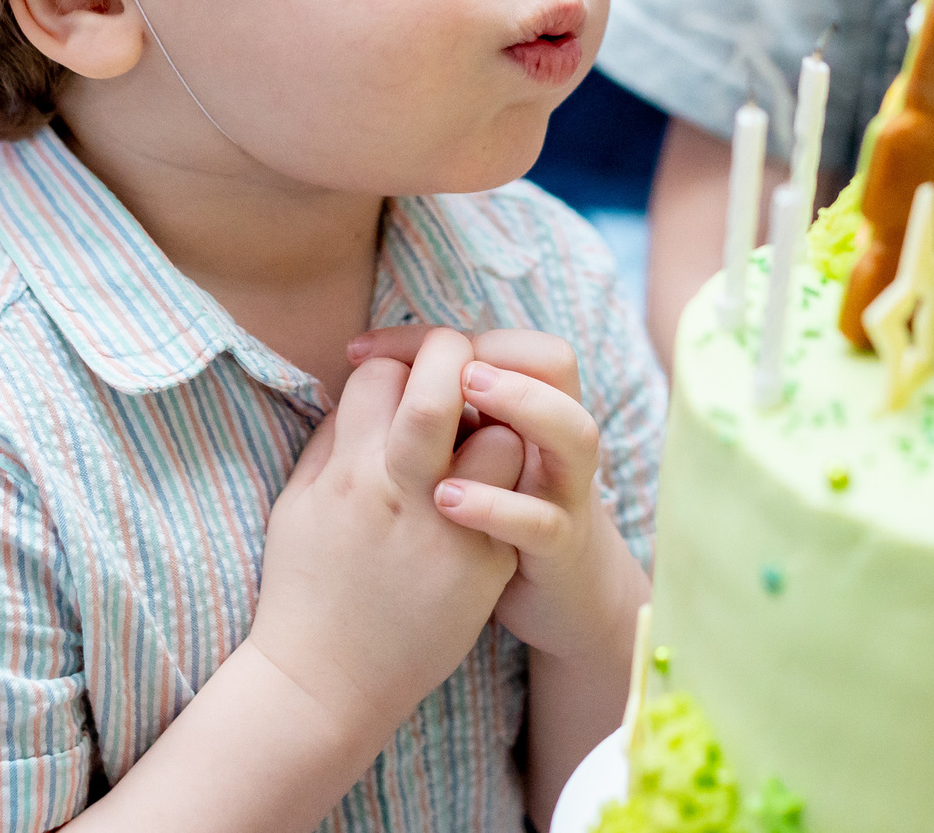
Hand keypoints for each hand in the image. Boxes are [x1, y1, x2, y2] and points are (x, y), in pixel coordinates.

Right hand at [247, 330, 515, 744]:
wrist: (327, 682)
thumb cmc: (305, 586)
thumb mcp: (298, 502)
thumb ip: (333, 439)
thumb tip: (366, 384)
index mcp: (348, 471)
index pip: (381, 372)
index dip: (393, 362)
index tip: (399, 381)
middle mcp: (400, 491)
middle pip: (444, 383)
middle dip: (454, 356)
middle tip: (457, 368)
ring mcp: (449, 529)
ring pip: (502, 433)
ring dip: (495, 424)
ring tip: (477, 438)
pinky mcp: (486, 566)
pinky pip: (518, 497)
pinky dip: (508, 480)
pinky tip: (489, 488)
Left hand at [349, 327, 648, 665]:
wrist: (559, 597)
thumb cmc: (494, 514)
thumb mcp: (468, 455)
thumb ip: (436, 413)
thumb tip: (362, 372)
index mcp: (526, 408)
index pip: (499, 339)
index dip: (433, 336)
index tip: (363, 350)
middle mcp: (554, 438)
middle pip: (552, 364)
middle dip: (493, 350)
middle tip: (444, 361)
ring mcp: (565, 492)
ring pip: (572, 431)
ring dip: (521, 404)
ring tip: (463, 398)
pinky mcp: (561, 548)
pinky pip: (541, 521)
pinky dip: (497, 505)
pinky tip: (445, 499)